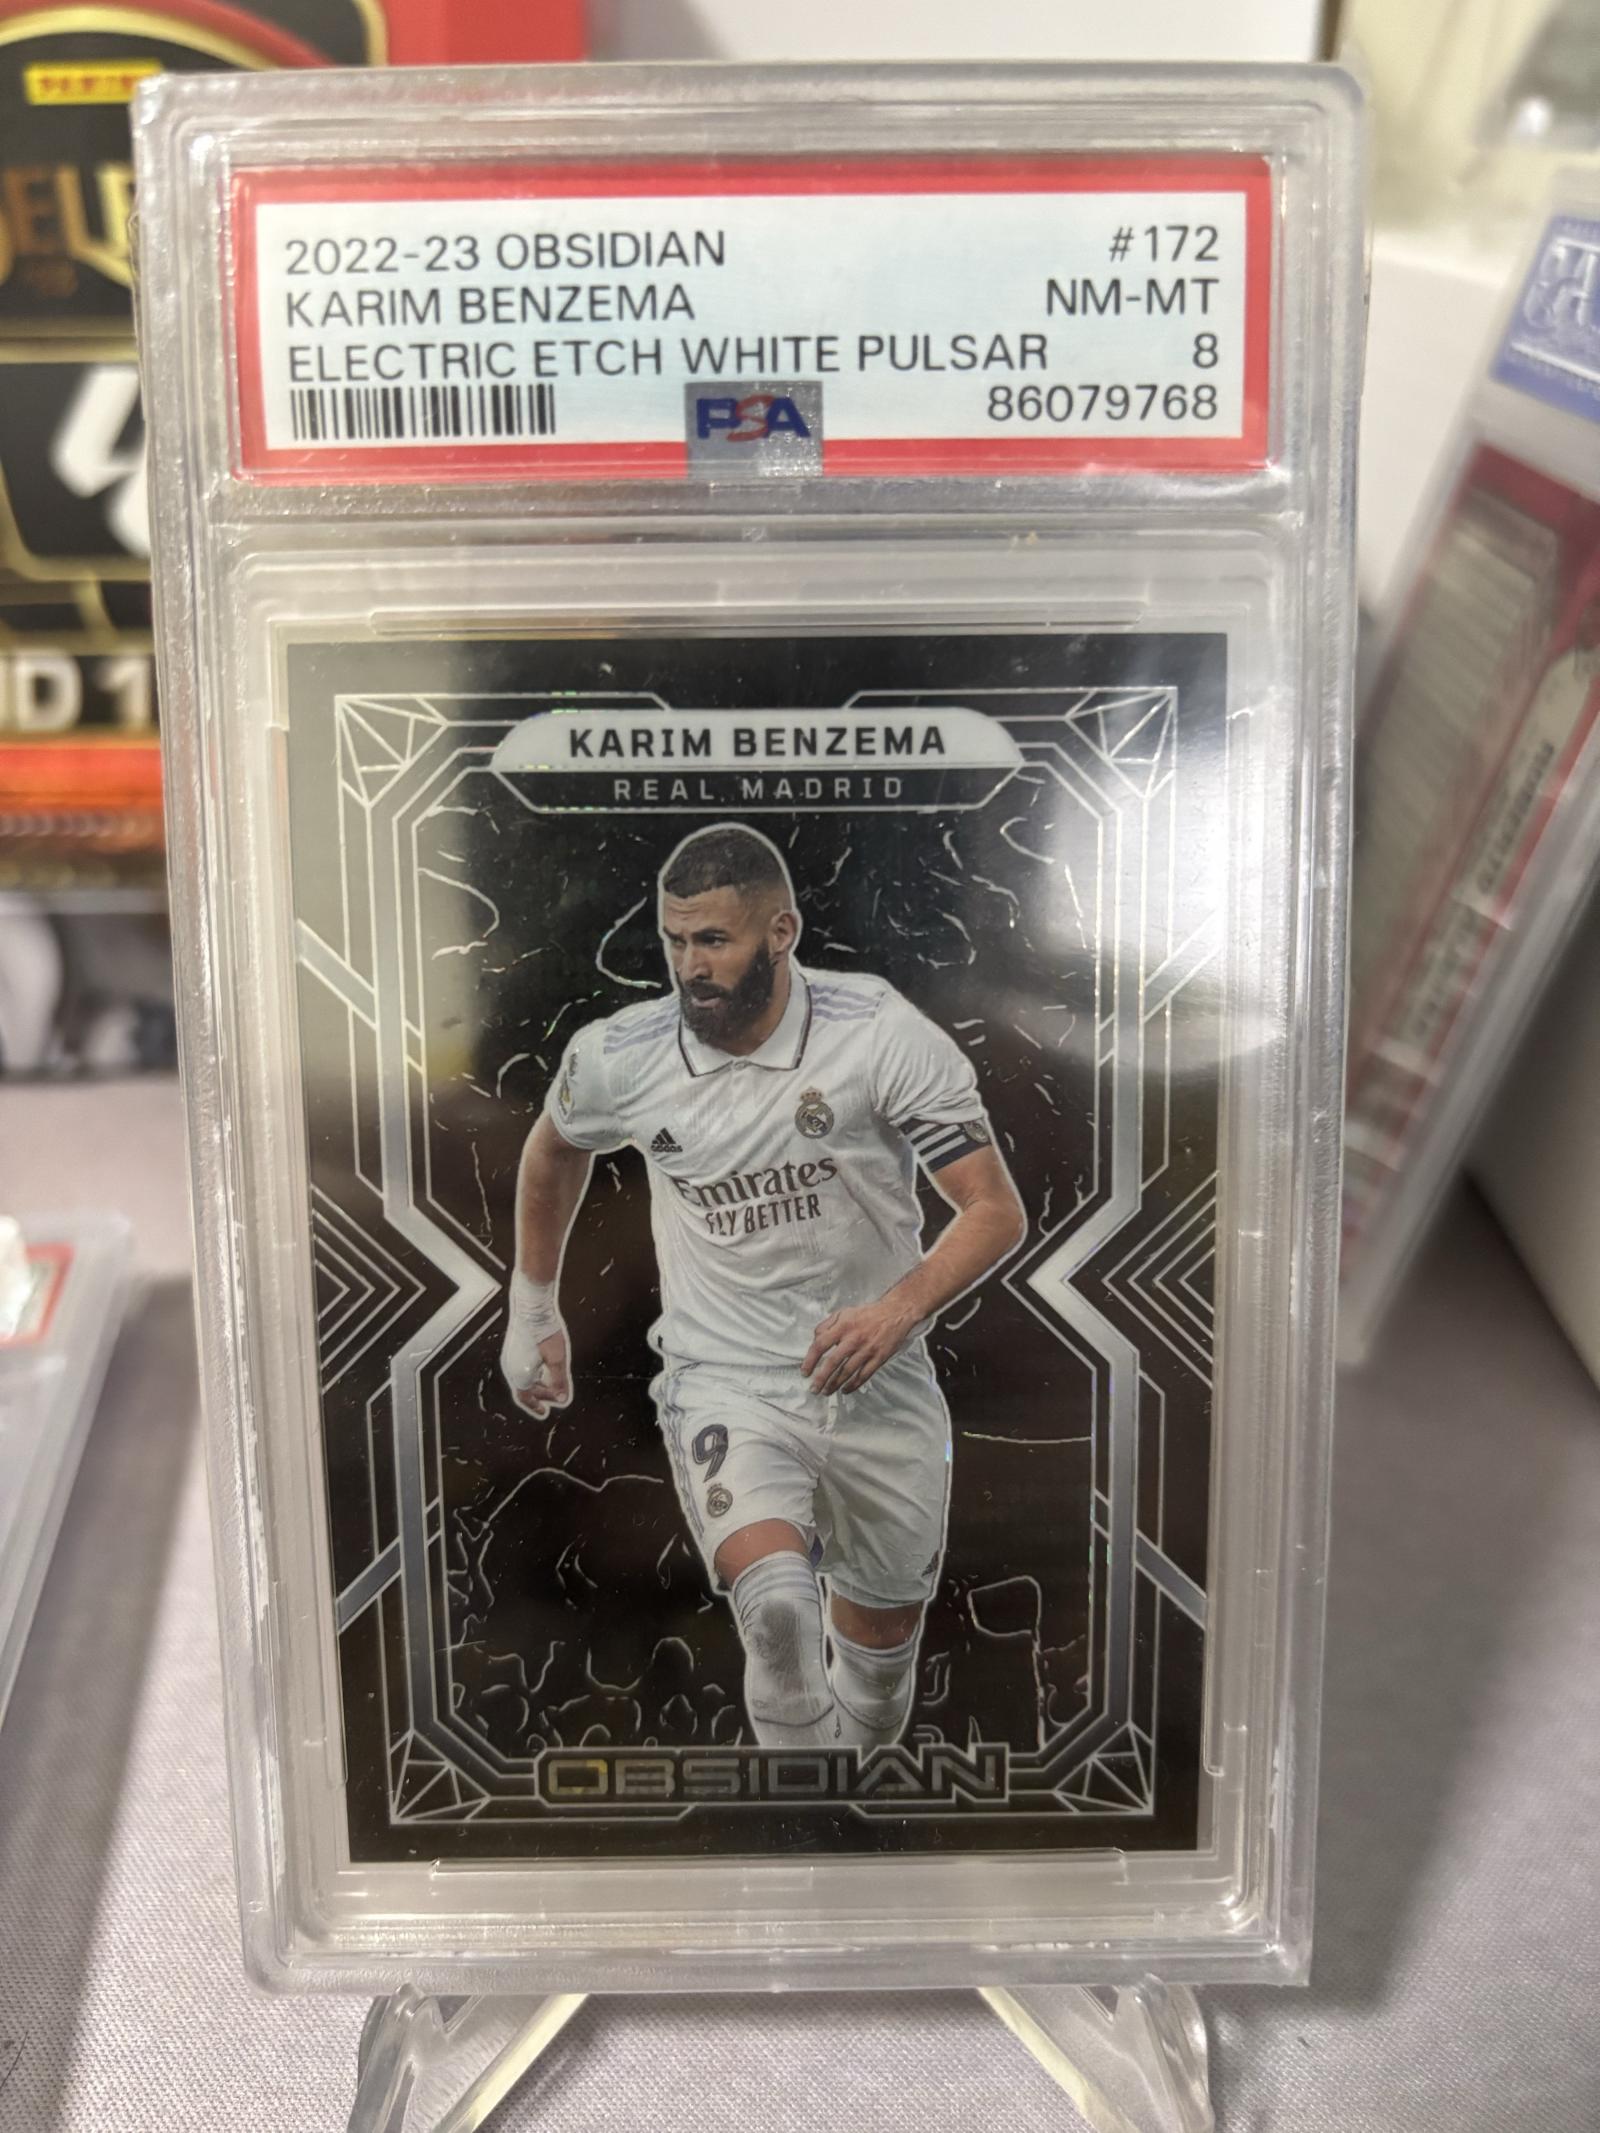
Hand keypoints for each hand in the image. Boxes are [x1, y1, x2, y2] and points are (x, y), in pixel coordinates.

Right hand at [501, 1321, 571, 1418]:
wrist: (532, 1308)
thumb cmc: (544, 1332)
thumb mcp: (557, 1359)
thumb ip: (559, 1381)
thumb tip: (562, 1399)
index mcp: (520, 1375)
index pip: (526, 1398)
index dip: (536, 1406)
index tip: (544, 1411)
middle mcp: (511, 1368)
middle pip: (525, 1388)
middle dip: (541, 1394)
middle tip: (554, 1395)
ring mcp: (511, 1357)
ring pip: (524, 1377)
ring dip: (537, 1383)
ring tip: (551, 1382)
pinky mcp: (513, 1347)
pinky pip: (522, 1367)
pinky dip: (533, 1372)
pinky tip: (543, 1367)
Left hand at [802, 1297, 917, 1396]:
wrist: (896, 1313)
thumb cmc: (868, 1314)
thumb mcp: (844, 1312)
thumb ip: (827, 1324)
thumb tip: (815, 1339)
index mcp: (843, 1326)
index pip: (821, 1344)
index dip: (810, 1360)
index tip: (805, 1371)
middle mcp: (854, 1339)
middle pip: (832, 1362)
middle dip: (821, 1378)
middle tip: (814, 1389)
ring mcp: (867, 1349)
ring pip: (847, 1372)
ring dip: (834, 1384)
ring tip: (826, 1391)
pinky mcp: (879, 1358)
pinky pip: (864, 1375)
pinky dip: (853, 1385)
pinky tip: (845, 1389)